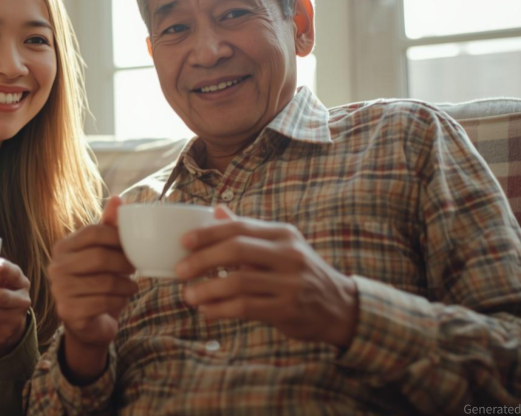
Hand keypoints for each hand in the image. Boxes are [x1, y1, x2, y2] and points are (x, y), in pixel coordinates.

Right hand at [48, 197, 137, 382]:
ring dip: (126, 284)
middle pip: (99, 257)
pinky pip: (104, 301)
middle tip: (136, 267)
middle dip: (124, 262)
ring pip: (105, 281)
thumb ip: (108, 228)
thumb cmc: (97, 282)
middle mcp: (56, 267)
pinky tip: (123, 297)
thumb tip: (117, 199)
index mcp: (63, 247)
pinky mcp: (68, 311)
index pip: (93, 232)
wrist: (88, 323)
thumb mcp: (103, 253)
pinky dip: (120, 299)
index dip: (118, 236)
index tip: (134, 244)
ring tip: (132, 285)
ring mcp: (59, 290)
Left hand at [176, 206, 358, 347]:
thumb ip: (249, 231)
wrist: (340, 306)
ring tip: (188, 295)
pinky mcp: (287, 309)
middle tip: (179, 270)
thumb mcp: (281, 246)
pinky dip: (220, 309)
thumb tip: (217, 209)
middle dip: (202, 260)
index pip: (239, 227)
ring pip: (238, 282)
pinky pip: (245, 307)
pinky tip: (207, 310)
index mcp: (282, 234)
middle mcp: (288, 255)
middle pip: (236, 251)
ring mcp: (290, 283)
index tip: (183, 241)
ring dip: (207, 289)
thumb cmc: (300, 273)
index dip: (208, 233)